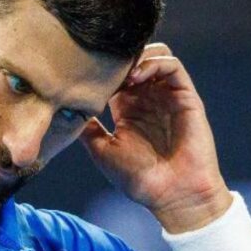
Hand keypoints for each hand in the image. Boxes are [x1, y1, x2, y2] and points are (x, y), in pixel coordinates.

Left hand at [78, 42, 232, 232]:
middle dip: (117, 58)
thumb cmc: (138, 179)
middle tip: (101, 68)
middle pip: (135, 59)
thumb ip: (87, 128)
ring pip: (154, 55)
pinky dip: (154, 63)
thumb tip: (64, 110)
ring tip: (120, 73)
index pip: (115, 74)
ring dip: (136, 57)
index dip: (101, 70)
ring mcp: (168, 96)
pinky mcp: (186, 97)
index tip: (84, 76)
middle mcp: (149, 98)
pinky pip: (172, 65)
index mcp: (128, 109)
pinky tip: (135, 77)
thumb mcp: (102, 151)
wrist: (172, 195)